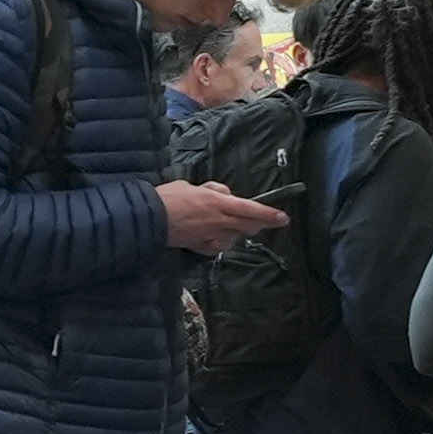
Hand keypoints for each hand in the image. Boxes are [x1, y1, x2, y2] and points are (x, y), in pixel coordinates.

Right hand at [155, 177, 283, 250]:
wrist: (149, 219)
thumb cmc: (169, 198)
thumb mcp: (192, 186)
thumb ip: (212, 190)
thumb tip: (225, 194)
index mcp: (219, 203)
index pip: (251, 209)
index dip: (269, 214)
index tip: (283, 218)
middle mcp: (220, 221)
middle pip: (249, 225)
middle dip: (257, 223)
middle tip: (258, 220)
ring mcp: (212, 236)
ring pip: (235, 237)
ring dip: (236, 231)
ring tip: (224, 224)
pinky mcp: (202, 247)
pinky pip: (219, 246)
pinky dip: (220, 241)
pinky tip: (212, 236)